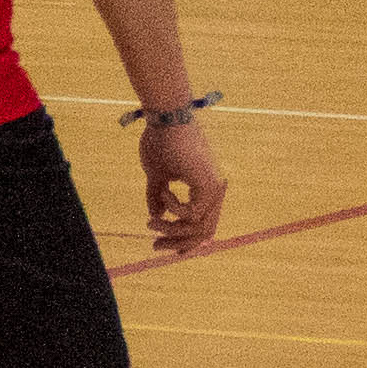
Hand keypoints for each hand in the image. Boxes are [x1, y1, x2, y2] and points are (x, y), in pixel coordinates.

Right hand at [135, 118, 226, 253]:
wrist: (166, 119)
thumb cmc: (161, 141)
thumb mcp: (157, 175)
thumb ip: (158, 197)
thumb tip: (156, 216)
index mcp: (206, 187)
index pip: (204, 223)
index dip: (187, 240)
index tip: (166, 248)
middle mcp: (215, 190)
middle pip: (204, 232)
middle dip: (178, 243)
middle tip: (155, 247)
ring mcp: (214, 188)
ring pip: (197, 227)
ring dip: (171, 230)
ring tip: (151, 224)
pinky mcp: (208, 185)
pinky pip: (191, 214)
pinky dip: (173, 209)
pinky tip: (163, 193)